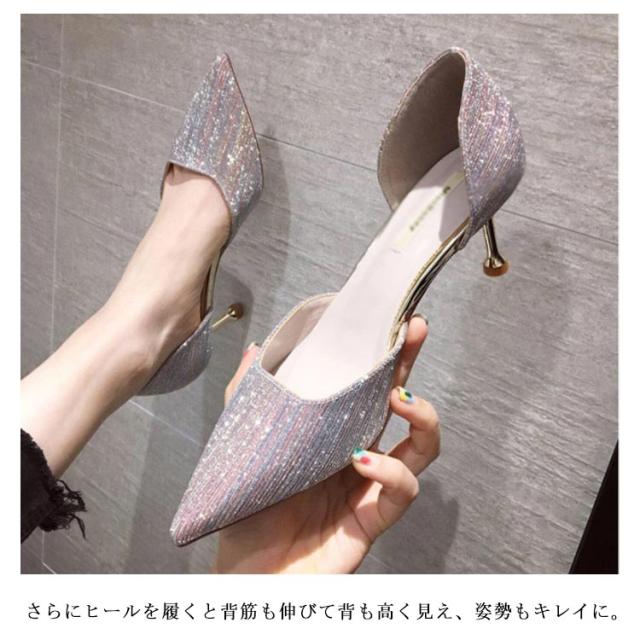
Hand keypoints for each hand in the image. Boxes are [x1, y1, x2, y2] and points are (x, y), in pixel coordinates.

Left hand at [214, 315, 439, 572]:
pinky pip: (401, 491)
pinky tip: (361, 460)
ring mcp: (370, 486)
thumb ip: (249, 396)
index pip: (367, 387)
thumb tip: (254, 348)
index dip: (387, 355)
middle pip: (402, 405)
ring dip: (420, 418)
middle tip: (411, 336)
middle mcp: (360, 454)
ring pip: (422, 448)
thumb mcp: (244, 443)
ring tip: (398, 399)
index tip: (399, 322)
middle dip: (412, 367)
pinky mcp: (373, 519)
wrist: (246, 572)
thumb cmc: (248, 509)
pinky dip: (389, 470)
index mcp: (334, 434)